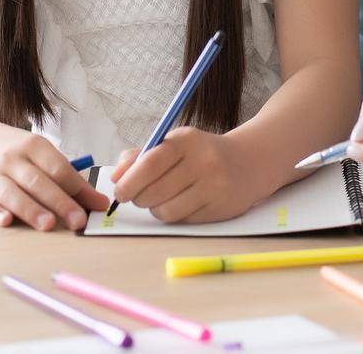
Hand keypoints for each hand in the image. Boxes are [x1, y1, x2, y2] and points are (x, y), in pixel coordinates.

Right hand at [0, 122, 107, 230]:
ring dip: (30, 210)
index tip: (95, 205)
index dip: (78, 188)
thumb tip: (99, 202)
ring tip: (47, 224)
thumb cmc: (15, 152)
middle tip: (77, 220)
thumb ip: (69, 178)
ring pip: (12, 193)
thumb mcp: (41, 154)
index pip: (59, 168)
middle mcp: (12, 159)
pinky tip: (5, 221)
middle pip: (38, 182)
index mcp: (34, 146)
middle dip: (59, 203)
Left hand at [109, 127, 264, 223]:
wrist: (248, 163)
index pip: (150, 164)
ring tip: (161, 200)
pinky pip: (183, 220)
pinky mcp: (220, 208)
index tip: (120, 191)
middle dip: (138, 198)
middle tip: (139, 196)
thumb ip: (140, 156)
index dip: (129, 182)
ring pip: (166, 211)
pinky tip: (182, 203)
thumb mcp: (174, 144)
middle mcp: (204, 161)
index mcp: (187, 140)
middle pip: (154, 192)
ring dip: (155, 209)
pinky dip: (175, 215)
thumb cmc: (201, 153)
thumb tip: (115, 177)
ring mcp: (214, 186)